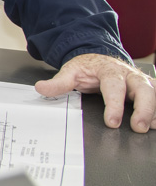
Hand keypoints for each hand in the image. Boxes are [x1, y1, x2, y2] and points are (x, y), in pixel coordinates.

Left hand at [35, 53, 155, 132]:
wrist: (99, 59)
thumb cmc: (87, 68)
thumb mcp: (71, 72)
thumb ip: (58, 83)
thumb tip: (41, 88)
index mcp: (109, 70)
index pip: (114, 87)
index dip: (114, 104)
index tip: (112, 122)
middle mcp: (129, 75)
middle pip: (143, 89)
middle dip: (144, 108)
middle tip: (139, 126)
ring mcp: (140, 82)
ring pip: (154, 93)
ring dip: (155, 110)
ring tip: (152, 127)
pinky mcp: (147, 89)